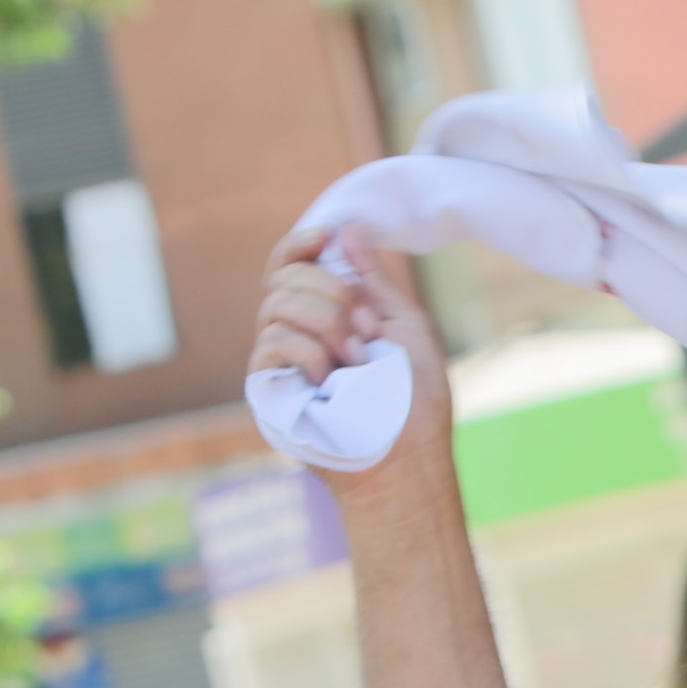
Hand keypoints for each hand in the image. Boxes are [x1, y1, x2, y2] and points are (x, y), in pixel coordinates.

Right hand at [252, 224, 449, 447]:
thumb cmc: (416, 403)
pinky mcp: (269, 389)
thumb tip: (348, 227)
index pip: (291, 265)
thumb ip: (374, 280)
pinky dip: (307, 352)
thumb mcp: (406, 327)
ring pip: (276, 304)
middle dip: (330, 291)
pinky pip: (271, 342)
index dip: (300, 244)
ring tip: (355, 361)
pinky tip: (329, 379)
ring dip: (326, 323)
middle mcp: (298, 333)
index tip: (326, 237)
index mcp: (327, 315)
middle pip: (284, 277)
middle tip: (364, 330)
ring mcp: (281, 361)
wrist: (408, 459)